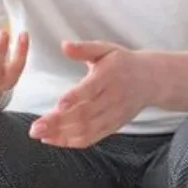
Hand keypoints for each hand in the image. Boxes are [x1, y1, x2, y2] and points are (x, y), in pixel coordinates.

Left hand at [29, 40, 147, 147]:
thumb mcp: (106, 49)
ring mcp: (114, 114)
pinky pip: (92, 138)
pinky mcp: (114, 126)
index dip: (75, 97)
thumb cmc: (123, 62)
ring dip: (62, 134)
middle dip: (59, 122)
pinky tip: (53, 140)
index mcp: (110, 75)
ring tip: (40, 135)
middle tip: (35, 128)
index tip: (58, 105)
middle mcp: (113, 97)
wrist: (151, 80)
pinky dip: (72, 142)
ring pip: (87, 129)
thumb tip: (64, 45)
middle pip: (85, 113)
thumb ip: (84, 48)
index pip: (91, 89)